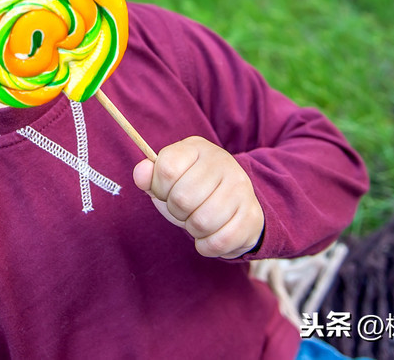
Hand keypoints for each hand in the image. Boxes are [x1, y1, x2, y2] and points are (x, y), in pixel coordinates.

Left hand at [133, 136, 263, 258]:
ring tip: (197, 221)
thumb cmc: (193, 190)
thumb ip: (150, 175)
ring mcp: (242, 189)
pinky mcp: (253, 217)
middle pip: (182, 198)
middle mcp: (223, 163)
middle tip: (184, 210)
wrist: (235, 204)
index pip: (166, 168)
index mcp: (198, 148)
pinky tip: (209, 235)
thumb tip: (141, 173)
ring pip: (202, 222)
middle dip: (176, 211)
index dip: (159, 188)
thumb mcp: (170, 178)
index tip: (165, 192)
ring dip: (192, 229)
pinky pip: (219, 241)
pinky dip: (207, 245)